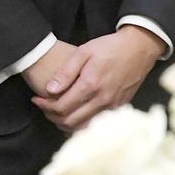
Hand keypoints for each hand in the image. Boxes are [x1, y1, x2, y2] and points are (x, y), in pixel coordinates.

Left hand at [31, 26, 165, 131]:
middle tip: (43, 107)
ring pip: (84, 127)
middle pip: (70, 121)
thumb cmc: (109, 47)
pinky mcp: (119, 109)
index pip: (61, 106)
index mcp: (91, 85)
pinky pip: (96, 124)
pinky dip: (82, 125)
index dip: (44, 106)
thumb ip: (66, 72)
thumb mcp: (84, 51)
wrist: (139, 49)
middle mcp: (102, 100)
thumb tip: (49, 90)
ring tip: (55, 113)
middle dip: (52, 117)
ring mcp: (112, 107)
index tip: (36, 99)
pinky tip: (73, 117)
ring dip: (66, 124)